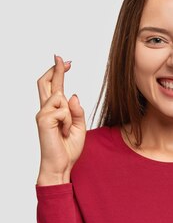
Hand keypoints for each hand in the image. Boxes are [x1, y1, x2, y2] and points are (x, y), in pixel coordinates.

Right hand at [36, 55, 85, 184]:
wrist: (61, 165)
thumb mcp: (79, 127)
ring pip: (61, 97)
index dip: (58, 72)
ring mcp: (42, 114)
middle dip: (55, 69)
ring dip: (70, 114)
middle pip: (45, 83)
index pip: (54, 87)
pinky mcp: (43, 120)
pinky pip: (63, 111)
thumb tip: (73, 95)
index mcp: (54, 111)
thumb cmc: (68, 147)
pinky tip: (64, 132)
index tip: (65, 61)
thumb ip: (77, 111)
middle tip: (61, 58)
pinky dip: (69, 122)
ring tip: (67, 130)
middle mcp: (45, 110)